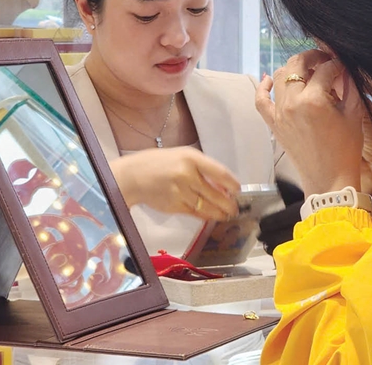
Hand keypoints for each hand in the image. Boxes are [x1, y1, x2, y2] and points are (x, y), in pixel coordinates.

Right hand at [110, 146, 240, 219]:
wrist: (133, 176)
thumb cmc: (160, 163)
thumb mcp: (182, 156)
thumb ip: (202, 168)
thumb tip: (223, 186)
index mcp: (191, 158)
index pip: (220, 173)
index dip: (233, 184)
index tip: (238, 190)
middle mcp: (187, 175)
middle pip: (216, 194)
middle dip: (229, 204)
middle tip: (235, 208)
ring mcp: (180, 192)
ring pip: (207, 207)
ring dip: (220, 213)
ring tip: (227, 214)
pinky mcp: (174, 206)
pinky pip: (195, 213)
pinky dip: (205, 215)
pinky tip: (211, 215)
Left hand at [256, 50, 363, 195]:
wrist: (329, 179)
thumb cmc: (345, 150)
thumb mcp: (354, 114)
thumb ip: (349, 86)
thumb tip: (344, 68)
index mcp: (314, 100)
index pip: (326, 69)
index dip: (337, 64)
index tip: (344, 66)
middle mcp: (292, 102)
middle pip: (297, 64)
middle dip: (313, 57)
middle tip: (325, 60)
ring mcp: (279, 112)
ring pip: (279, 75)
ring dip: (293, 68)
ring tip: (308, 70)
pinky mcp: (273, 123)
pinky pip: (261, 100)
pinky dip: (263, 86)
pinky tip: (269, 79)